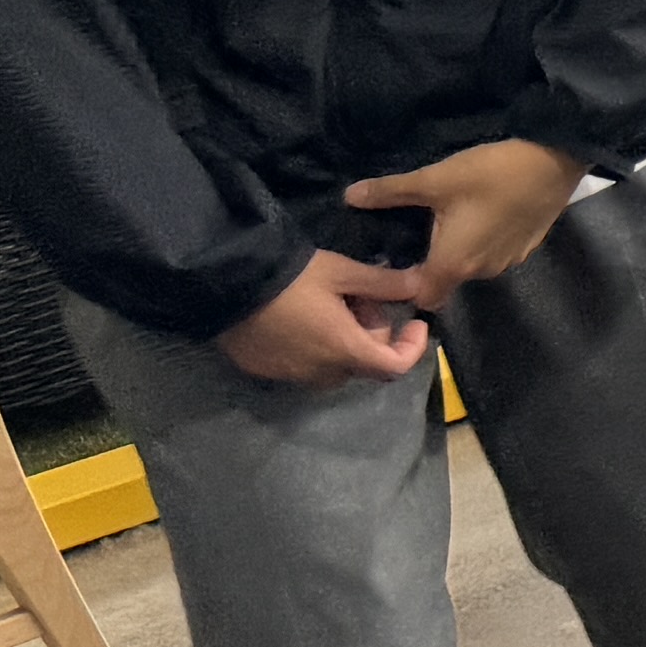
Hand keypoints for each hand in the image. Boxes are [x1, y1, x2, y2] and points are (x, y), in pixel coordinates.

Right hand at [217, 247, 434, 386]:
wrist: (223, 284)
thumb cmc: (289, 277)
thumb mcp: (342, 272)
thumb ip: (385, 283)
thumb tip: (422, 285)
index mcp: (344, 350)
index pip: (394, 367)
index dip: (412, 348)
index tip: (416, 324)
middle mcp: (319, 372)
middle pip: (364, 363)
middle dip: (374, 335)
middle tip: (361, 299)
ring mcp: (289, 374)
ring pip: (334, 366)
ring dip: (344, 342)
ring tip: (330, 305)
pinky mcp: (264, 370)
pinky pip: (303, 366)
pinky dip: (315, 348)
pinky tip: (302, 317)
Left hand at [342, 138, 582, 313]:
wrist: (555, 160)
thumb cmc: (489, 174)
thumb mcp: (435, 179)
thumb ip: (391, 192)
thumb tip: (348, 197)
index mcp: (453, 263)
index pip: (423, 298)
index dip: (406, 287)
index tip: (395, 261)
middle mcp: (481, 272)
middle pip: (447, 281)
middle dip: (432, 263)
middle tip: (419, 229)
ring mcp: (508, 261)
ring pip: (472, 266)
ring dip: (461, 251)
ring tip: (452, 218)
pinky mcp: (527, 247)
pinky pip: (494, 253)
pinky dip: (485, 241)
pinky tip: (484, 212)